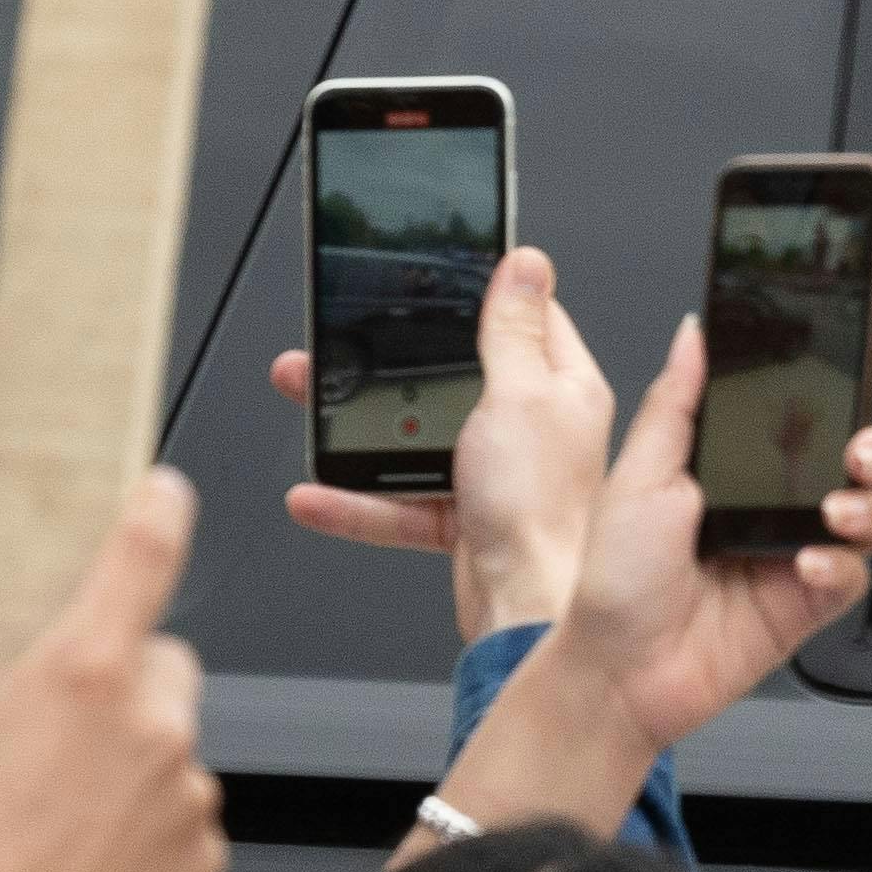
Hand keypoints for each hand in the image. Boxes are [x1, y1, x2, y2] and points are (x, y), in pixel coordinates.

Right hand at [0, 472, 222, 871]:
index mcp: (80, 672)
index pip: (142, 556)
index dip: (155, 510)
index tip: (162, 490)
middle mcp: (153, 724)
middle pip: (160, 664)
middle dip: (117, 679)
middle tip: (50, 726)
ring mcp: (188, 792)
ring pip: (170, 745)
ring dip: (127, 760)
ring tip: (51, 814)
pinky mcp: (202, 856)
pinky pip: (179, 815)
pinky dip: (142, 826)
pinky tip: (82, 860)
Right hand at [261, 245, 623, 642]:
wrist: (529, 607)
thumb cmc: (544, 510)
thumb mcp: (520, 396)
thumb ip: (513, 332)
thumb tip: (527, 264)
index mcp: (564, 388)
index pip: (528, 319)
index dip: (484, 294)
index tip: (440, 275)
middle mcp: (536, 429)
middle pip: (454, 376)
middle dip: (391, 361)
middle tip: (337, 342)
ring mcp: (500, 476)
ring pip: (417, 437)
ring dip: (359, 428)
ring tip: (308, 402)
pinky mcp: (468, 521)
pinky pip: (401, 503)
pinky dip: (357, 502)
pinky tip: (317, 494)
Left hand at [545, 311, 871, 751]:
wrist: (621, 671)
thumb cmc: (616, 581)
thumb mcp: (638, 474)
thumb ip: (677, 401)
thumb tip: (695, 334)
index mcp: (736, 462)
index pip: (801, 403)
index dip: (842, 366)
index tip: (871, 322)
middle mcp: (774, 502)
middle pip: (859, 454)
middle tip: (861, 449)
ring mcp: (798, 549)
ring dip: (871, 504)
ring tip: (838, 511)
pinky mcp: (812, 599)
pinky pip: (856, 574)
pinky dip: (841, 564)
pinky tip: (808, 563)